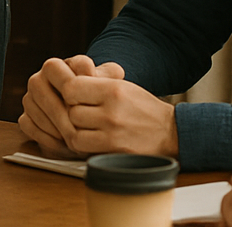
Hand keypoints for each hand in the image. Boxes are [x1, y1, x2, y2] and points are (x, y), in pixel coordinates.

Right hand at [18, 55, 123, 156]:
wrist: (88, 115)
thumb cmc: (98, 97)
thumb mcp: (107, 83)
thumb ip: (109, 75)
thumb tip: (105, 74)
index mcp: (56, 66)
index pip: (54, 68)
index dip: (69, 83)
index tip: (87, 99)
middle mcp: (38, 79)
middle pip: (39, 88)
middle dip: (59, 110)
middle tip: (78, 127)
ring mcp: (30, 99)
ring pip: (32, 107)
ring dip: (53, 125)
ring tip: (74, 139)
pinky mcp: (25, 118)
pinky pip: (27, 126)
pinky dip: (45, 137)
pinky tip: (64, 145)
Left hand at [55, 64, 178, 157]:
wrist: (170, 132)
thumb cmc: (142, 107)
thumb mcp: (121, 86)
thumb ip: (93, 83)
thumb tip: (62, 82)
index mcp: (113, 89)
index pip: (71, 88)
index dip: (68, 93)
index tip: (74, 97)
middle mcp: (112, 109)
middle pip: (71, 111)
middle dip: (71, 113)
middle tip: (79, 114)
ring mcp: (113, 132)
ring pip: (73, 131)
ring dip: (75, 130)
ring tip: (85, 127)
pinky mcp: (114, 150)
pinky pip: (83, 147)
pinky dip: (82, 144)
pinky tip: (89, 139)